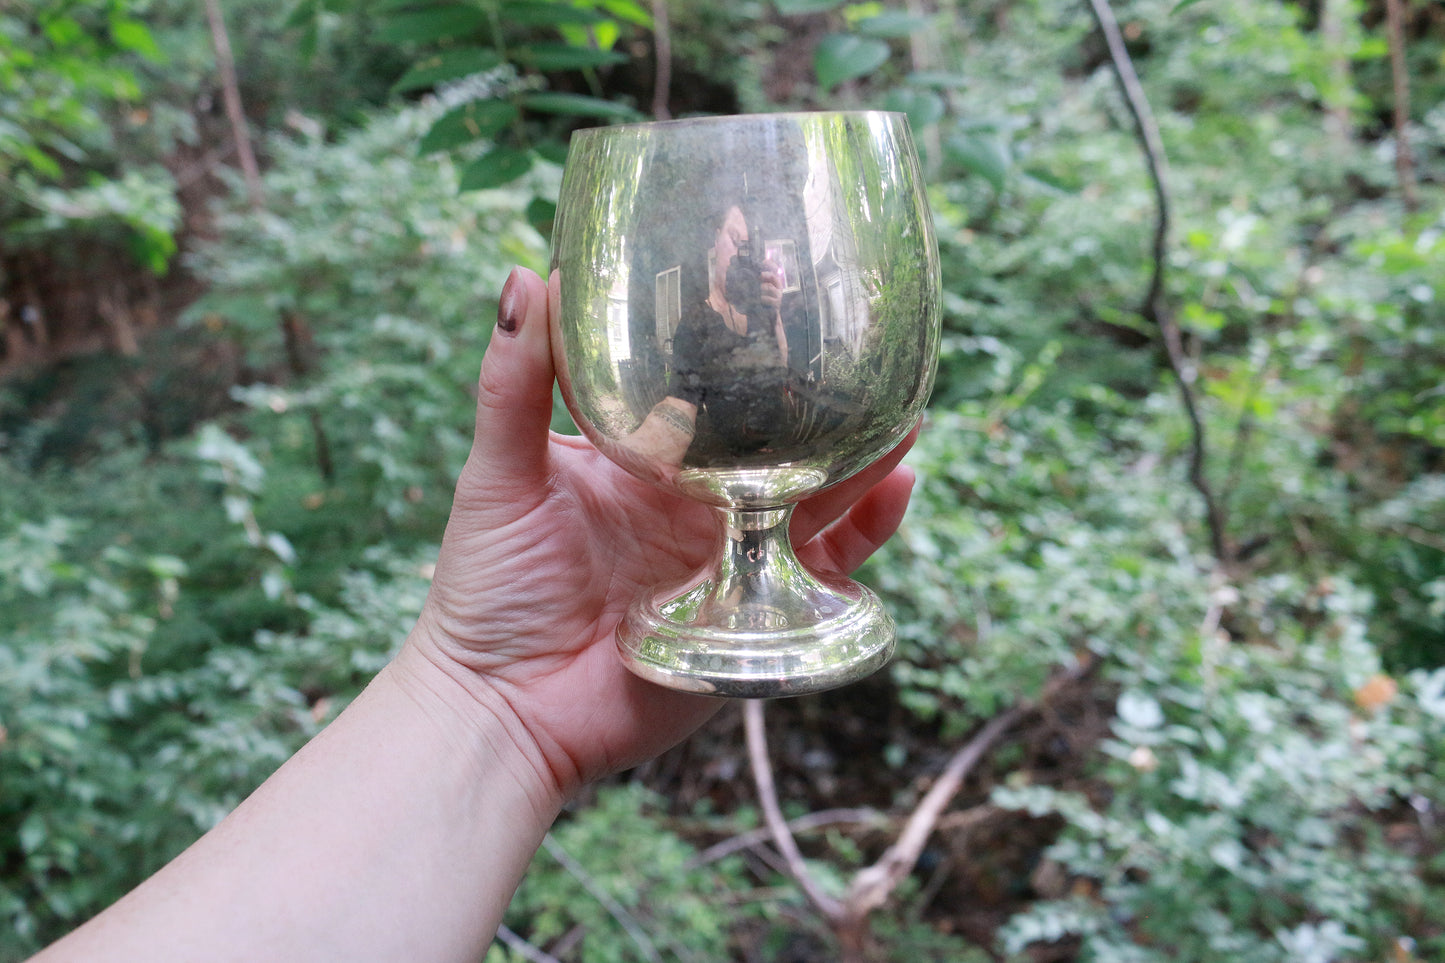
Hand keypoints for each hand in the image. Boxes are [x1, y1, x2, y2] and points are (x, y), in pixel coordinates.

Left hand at [402, 266, 916, 804]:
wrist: (503, 709)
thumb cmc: (486, 590)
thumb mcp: (501, 473)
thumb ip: (512, 385)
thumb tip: (523, 276)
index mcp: (644, 460)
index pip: (706, 391)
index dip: (744, 346)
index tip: (778, 282)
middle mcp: (694, 503)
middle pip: (774, 443)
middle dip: (822, 401)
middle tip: (868, 346)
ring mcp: (727, 557)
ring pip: (812, 499)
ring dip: (861, 459)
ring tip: (906, 412)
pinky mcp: (751, 614)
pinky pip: (822, 571)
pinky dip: (866, 534)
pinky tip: (898, 489)